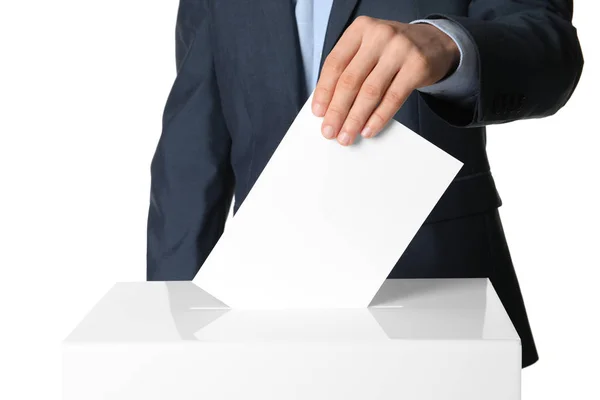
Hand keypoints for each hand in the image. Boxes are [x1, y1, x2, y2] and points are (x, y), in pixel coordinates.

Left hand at [312, 16, 459, 145]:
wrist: (435, 43)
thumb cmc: (392, 50)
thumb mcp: (368, 48)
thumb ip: (349, 69)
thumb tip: (328, 106)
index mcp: (360, 29)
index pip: (335, 63)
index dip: (324, 91)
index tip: (318, 112)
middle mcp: (379, 35)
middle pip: (350, 79)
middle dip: (337, 110)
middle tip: (329, 130)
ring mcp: (400, 49)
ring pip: (370, 91)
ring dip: (355, 118)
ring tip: (347, 135)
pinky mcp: (417, 66)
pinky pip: (393, 98)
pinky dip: (378, 118)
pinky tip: (368, 129)